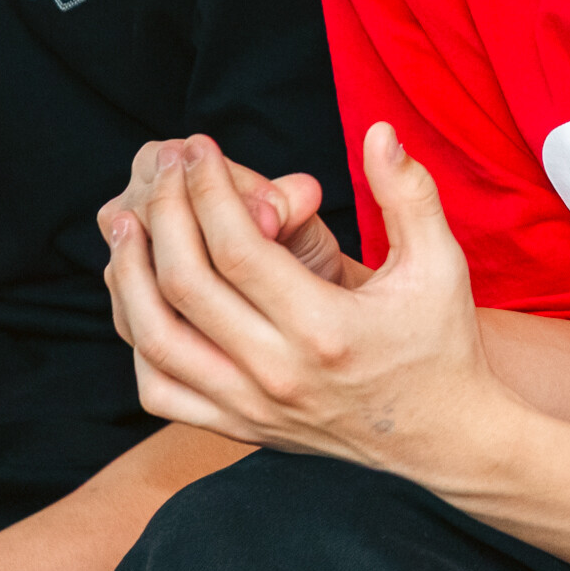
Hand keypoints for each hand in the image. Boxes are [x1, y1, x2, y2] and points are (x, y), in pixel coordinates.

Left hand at [103, 124, 508, 478]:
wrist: (443, 439)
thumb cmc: (440, 341)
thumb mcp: (439, 262)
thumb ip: (408, 192)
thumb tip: (379, 131)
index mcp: (326, 329)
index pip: (238, 249)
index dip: (209, 189)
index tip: (200, 149)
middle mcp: (280, 375)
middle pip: (187, 285)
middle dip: (166, 212)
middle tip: (168, 167)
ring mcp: (253, 408)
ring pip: (158, 341)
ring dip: (130, 276)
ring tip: (126, 223)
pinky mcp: (240, 429)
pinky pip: (161, 392)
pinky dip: (139, 343)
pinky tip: (143, 296)